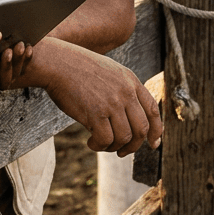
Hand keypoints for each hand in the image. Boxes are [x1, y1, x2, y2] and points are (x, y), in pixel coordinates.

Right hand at [33, 38, 162, 155]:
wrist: (56, 63)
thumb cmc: (77, 68)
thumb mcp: (108, 72)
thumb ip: (122, 90)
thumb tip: (128, 118)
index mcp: (130, 80)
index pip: (152, 110)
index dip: (156, 130)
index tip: (153, 144)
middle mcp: (125, 92)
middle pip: (141, 129)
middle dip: (134, 146)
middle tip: (121, 152)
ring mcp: (112, 103)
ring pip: (124, 137)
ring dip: (114, 147)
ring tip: (101, 145)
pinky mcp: (96, 113)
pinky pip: (105, 139)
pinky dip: (99, 146)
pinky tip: (90, 142)